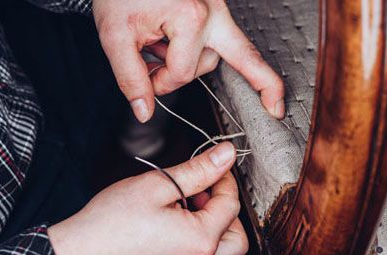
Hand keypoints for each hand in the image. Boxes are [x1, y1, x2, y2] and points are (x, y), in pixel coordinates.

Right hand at [48, 142, 247, 254]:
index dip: (225, 180)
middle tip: (202, 194)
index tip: (212, 168)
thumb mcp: (156, 185)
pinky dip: (189, 247)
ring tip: (179, 211)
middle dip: (226, 212)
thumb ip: (198, 170)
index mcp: (200, 241)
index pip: (231, 205)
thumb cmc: (108, 224)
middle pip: (236, 239)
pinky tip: (163, 232)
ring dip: (209, 230)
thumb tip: (225, 155)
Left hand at [92, 0, 284, 122]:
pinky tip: (174, 48)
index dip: (160, 84)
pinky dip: (200, 50)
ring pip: (216, 53)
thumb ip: (131, 78)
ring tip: (158, 49)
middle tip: (272, 107)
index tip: (144, 79)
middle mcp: (214, 11)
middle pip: (231, 60)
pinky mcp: (213, 6)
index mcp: (192, 18)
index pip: (183, 73)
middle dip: (242, 81)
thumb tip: (144, 111)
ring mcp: (217, 7)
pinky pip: (218, 37)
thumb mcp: (115, 35)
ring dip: (190, 62)